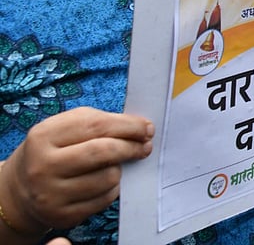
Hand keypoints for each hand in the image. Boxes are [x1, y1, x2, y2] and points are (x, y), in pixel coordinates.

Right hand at [2, 108, 153, 232]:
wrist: (22, 189)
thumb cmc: (54, 150)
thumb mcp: (66, 127)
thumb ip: (101, 122)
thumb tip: (141, 129)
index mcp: (44, 136)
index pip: (96, 126)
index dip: (128, 126)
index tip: (147, 128)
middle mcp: (44, 165)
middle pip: (103, 152)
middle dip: (131, 147)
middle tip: (145, 146)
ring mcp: (51, 193)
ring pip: (108, 177)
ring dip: (120, 169)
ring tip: (114, 165)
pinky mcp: (62, 214)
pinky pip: (105, 199)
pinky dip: (112, 189)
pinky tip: (103, 183)